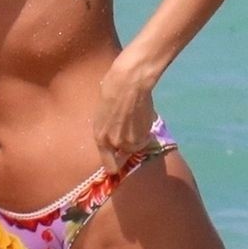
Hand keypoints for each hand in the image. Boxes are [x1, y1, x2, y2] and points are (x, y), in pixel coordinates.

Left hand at [93, 54, 158, 168]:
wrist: (129, 83)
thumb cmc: (111, 91)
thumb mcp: (103, 114)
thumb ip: (109, 129)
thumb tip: (116, 134)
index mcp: (101, 138)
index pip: (110, 166)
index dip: (115, 166)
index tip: (118, 163)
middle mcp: (116, 144)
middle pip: (125, 156)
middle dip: (128, 146)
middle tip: (130, 131)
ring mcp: (132, 140)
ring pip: (138, 146)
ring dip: (139, 138)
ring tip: (136, 120)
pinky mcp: (146, 134)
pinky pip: (146, 137)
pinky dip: (146, 130)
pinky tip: (142, 115)